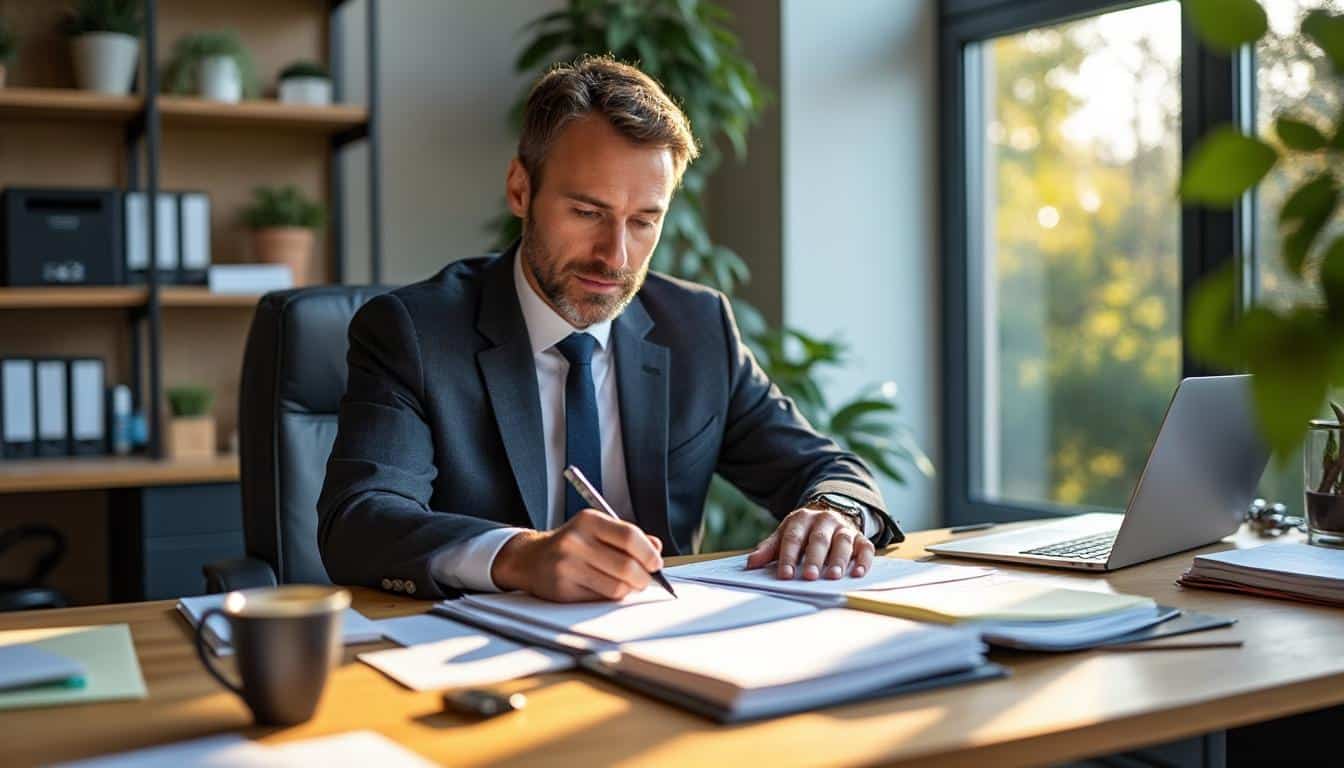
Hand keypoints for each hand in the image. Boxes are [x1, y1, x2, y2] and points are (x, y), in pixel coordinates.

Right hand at [490, 509, 663, 601]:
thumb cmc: (572, 544)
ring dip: (628, 590)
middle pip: (626, 566)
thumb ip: (627, 537)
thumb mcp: (597, 530)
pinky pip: (600, 599)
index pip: (629, 537)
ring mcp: (567, 567)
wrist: (531, 559)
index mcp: (588, 520)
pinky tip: (604, 588)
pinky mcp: (563, 590)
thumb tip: (656, 549)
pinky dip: (610, 597)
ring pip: (616, 588)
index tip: (655, 563)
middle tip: (644, 579)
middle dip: (643, 578)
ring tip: (625, 584)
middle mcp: (576, 541)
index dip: (648, 553)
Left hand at [745, 506, 873, 580]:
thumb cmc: (804, 531)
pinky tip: (858, 573)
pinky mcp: (860, 538)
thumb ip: (769, 549)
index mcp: (802, 519)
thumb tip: (751, 564)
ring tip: (833, 576)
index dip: (788, 557)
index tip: (785, 575)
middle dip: (814, 559)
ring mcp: (844, 528)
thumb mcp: (785, 534)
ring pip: (842, 543)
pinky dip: (864, 560)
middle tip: (810, 577)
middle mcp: (824, 520)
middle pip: (819, 540)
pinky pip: (865, 548)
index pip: (793, 538)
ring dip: (838, 560)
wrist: (831, 512)